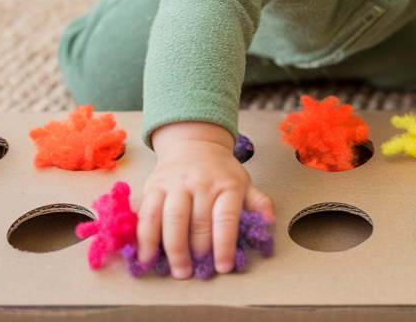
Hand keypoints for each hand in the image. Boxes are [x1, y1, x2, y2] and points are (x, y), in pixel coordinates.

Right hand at [141, 122, 274, 278]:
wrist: (194, 143)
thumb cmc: (220, 171)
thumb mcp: (245, 183)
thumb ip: (258, 204)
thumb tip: (269, 224)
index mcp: (227, 185)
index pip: (226, 218)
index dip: (224, 246)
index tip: (224, 267)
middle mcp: (201, 183)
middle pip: (197, 223)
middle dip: (198, 252)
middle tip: (198, 272)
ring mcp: (176, 184)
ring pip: (171, 220)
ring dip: (174, 250)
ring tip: (179, 271)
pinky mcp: (154, 187)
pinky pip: (147, 215)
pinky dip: (145, 238)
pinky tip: (147, 257)